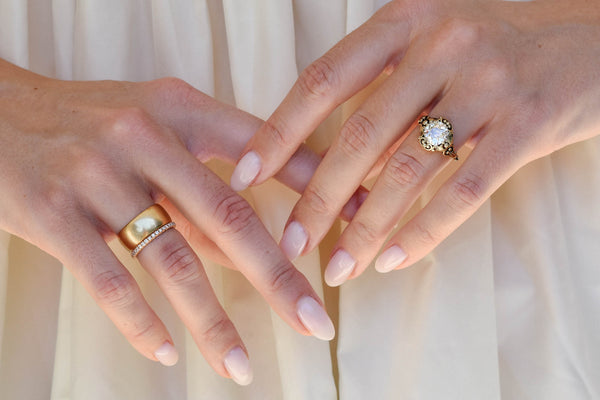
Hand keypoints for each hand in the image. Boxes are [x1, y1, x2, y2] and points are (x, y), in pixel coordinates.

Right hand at [0, 59, 335, 384]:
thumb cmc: (90, 124)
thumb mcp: (155, 128)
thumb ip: (203, 180)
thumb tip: (254, 244)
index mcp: (180, 110)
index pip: (263, 149)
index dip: (315, 184)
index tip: (358, 222)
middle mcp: (144, 136)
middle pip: (227, 218)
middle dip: (278, 277)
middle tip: (314, 324)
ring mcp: (97, 174)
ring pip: (171, 260)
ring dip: (211, 322)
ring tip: (242, 367)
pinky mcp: (51, 213)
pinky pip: (109, 280)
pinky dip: (140, 323)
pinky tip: (166, 353)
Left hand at [231, 0, 599, 284]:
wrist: (591, 41)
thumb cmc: (495, 50)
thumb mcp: (432, 49)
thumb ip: (383, 93)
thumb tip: (322, 161)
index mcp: (406, 21)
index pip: (324, 80)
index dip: (279, 130)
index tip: (245, 174)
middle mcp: (442, 45)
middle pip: (360, 134)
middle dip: (318, 197)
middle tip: (290, 241)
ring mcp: (488, 83)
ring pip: (407, 170)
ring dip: (365, 227)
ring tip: (338, 268)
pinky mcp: (528, 124)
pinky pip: (463, 191)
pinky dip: (424, 232)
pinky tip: (393, 261)